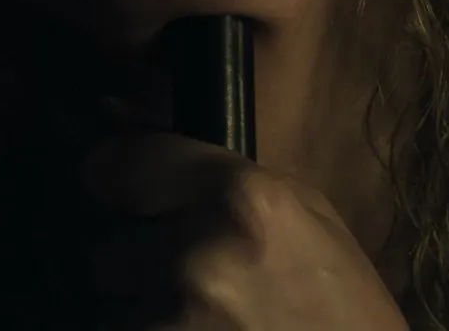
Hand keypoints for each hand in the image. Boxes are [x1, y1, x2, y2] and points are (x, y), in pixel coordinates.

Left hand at [81, 132, 408, 329]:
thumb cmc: (342, 310)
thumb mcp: (308, 218)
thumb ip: (218, 177)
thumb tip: (127, 135)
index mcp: (242, 199)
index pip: (122, 165)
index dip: (118, 181)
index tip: (126, 197)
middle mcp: (196, 256)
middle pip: (106, 247)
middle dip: (138, 263)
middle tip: (192, 284)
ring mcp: (170, 321)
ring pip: (110, 305)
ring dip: (141, 312)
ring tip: (202, 323)